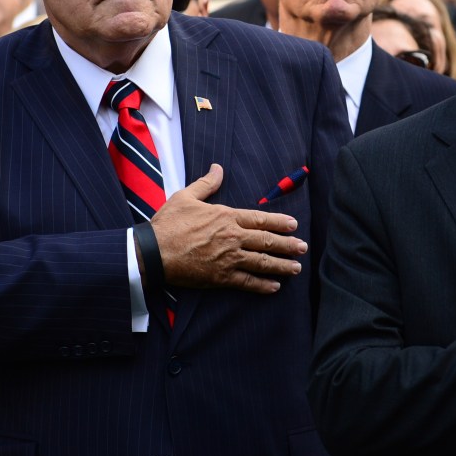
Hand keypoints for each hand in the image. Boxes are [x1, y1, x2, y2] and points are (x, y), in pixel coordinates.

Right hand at [150, 164, 305, 292]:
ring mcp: (228, 259)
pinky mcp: (220, 278)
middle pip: (267, 241)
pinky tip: (274, 287)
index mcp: (226, 216)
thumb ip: (207, 184)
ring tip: (295, 268)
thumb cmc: (169, 223)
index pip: (261, 219)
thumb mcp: (186, 196)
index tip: (294, 226)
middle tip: (303, 248)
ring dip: (281, 266)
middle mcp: (233, 237)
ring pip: (262, 263)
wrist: (153, 252)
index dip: (280, 222)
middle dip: (288, 245)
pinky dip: (262, 285)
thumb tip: (218, 167)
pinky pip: (247, 282)